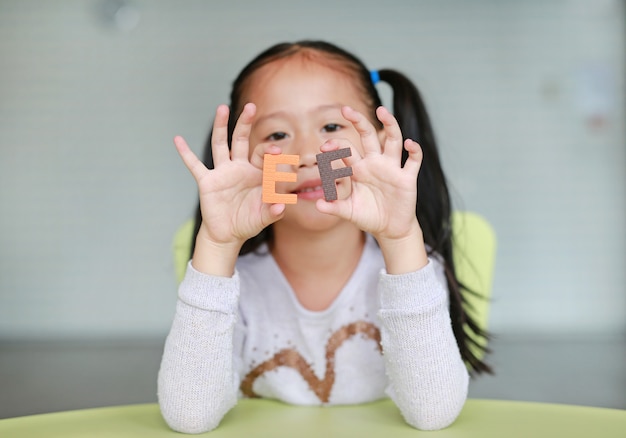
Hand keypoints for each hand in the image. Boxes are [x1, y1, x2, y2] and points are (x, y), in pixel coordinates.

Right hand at [174, 103, 284, 273]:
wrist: (228, 234)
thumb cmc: (248, 222)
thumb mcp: (263, 218)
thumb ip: (274, 212)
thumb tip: (282, 206)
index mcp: (256, 173)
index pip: (263, 156)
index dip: (270, 152)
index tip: (278, 150)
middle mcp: (239, 167)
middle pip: (241, 140)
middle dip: (245, 124)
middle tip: (250, 107)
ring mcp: (222, 173)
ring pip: (220, 144)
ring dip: (220, 126)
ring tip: (222, 108)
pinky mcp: (207, 182)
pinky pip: (194, 165)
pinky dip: (185, 153)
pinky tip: (178, 140)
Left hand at [316, 106, 421, 240]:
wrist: (390, 229)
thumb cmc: (369, 216)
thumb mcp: (349, 212)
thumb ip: (334, 207)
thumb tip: (318, 204)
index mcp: (359, 169)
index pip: (346, 151)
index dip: (335, 147)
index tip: (324, 148)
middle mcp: (375, 163)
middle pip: (368, 136)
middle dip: (358, 122)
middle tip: (346, 109)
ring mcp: (392, 168)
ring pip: (393, 140)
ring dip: (390, 124)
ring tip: (382, 110)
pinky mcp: (407, 178)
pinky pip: (413, 161)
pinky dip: (414, 151)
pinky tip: (410, 143)